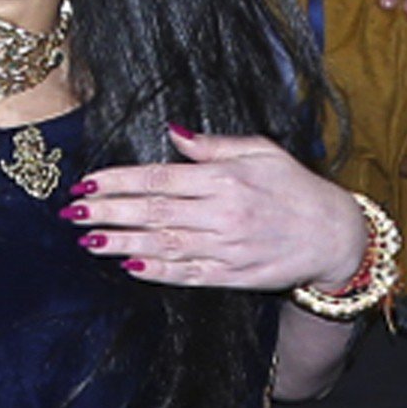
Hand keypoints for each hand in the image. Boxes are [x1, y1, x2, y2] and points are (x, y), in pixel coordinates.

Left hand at [67, 130, 366, 292]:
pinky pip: (186, 274)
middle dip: (108, 211)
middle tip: (72, 211)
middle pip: (153, 212)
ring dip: (121, 242)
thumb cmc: (297, 188)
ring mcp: (226, 248)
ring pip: (162, 245)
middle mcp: (222, 214)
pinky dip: (155, 271)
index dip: (120, 180)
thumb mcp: (262, 151)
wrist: (334, 235)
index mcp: (226, 179)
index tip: (89, 181)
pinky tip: (127, 265)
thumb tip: (174, 131)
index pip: (160, 178)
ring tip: (87, 238)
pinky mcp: (232, 275)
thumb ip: (214, 144)